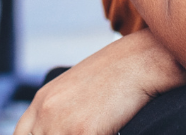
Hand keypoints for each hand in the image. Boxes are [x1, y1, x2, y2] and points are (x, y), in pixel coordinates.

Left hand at [15, 29, 185, 134]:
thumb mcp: (78, 92)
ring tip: (95, 130)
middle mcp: (45, 113)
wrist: (144, 59)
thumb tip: (60, 130)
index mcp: (42, 101)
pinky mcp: (83, 132)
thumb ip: (60, 117)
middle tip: (81, 131)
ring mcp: (61, 124)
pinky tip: (111, 131)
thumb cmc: (118, 74)